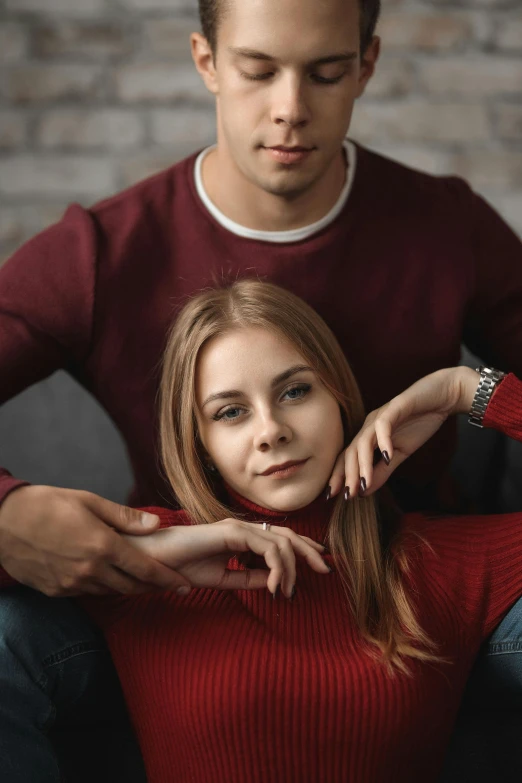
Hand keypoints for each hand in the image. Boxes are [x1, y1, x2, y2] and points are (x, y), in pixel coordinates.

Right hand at [0, 485, 190, 596]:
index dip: (168, 580)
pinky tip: (108, 578)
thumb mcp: (89, 502)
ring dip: (129, 588)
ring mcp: (71, 584)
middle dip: (153, 587)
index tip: (184, 584)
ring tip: (142, 581)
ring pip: (110, 592)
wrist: (1, 523)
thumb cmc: (47, 504)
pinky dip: (103, 587)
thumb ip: (125, 518)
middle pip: (132, 587)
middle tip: (170, 585)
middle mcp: (89, 570)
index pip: (145, 570)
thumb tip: (157, 525)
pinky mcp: (56, 591)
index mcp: (102, 546)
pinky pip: (88, 593)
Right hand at [128, 518, 329, 598]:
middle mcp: (243, 528)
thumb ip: (248, 578)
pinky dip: (277, 567)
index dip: (302, 550)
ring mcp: (238, 527)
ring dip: (291, 568)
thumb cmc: (182, 566)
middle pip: (287, 535)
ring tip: (287, 592)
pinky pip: (266, 547)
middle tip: (326, 571)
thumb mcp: (224, 578)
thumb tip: (275, 584)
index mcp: (242, 537)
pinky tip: (276, 587)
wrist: (156, 560)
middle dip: (310, 552)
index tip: (318, 567)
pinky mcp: (231, 531)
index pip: (280, 539)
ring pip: (280, 542)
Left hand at [328, 367, 478, 497]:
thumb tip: (364, 491)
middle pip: (351, 451)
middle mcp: (369, 426)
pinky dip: (384, 441)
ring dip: (363, 464)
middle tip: (347, 495)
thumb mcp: (401, 454)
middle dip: (347, 474)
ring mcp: (381, 416)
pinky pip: (384, 425)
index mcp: (368, 436)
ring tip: (364, 483)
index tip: (332, 497)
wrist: (441, 397)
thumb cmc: (419, 423)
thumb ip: (383, 471)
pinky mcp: (395, 407)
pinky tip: (387, 457)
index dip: (338, 476)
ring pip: (364, 441)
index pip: (347, 458)